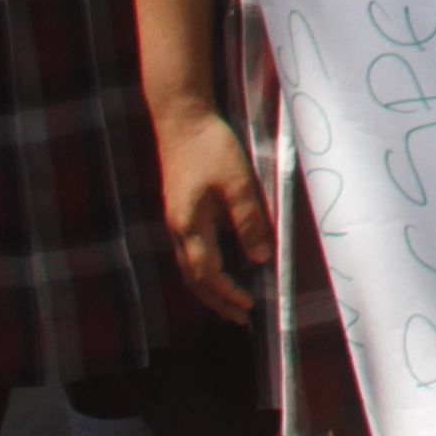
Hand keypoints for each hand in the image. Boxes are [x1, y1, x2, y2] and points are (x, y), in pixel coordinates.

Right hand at [157, 107, 270, 326]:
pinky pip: (190, 249)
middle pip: (193, 277)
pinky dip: (204, 266)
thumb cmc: (210, 146)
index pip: (207, 273)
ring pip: (189, 265)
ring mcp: (176, 218)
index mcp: (189, 225)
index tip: (248, 307)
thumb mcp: (237, 182)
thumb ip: (248, 220)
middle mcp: (177, 227)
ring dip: (209, 286)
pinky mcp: (180, 208)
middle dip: (216, 300)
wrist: (182, 117)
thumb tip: (259, 258)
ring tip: (230, 301)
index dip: (227, 294)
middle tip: (239, 318)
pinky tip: (221, 264)